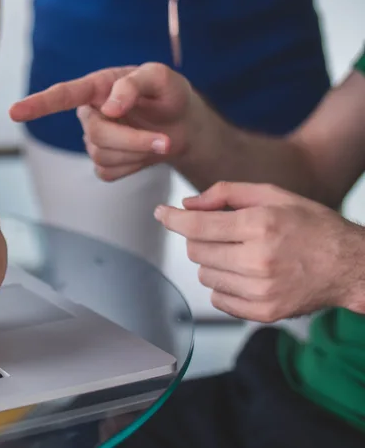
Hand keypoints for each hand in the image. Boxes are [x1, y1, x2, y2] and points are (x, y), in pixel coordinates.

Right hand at [10, 63, 196, 180]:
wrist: (183, 126)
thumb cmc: (168, 95)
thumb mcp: (160, 78)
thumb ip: (133, 84)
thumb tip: (109, 108)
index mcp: (97, 87)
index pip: (62, 95)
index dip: (37, 105)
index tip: (14, 112)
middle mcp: (90, 113)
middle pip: (96, 134)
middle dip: (133, 140)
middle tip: (165, 140)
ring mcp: (94, 141)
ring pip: (103, 156)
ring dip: (138, 152)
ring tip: (160, 140)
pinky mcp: (103, 164)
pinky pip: (109, 173)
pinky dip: (133, 167)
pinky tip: (143, 154)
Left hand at [154, 182, 364, 321]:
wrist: (350, 265)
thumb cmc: (312, 226)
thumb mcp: (273, 195)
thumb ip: (226, 194)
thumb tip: (187, 205)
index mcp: (260, 226)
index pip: (197, 226)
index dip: (172, 219)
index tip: (161, 213)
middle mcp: (258, 260)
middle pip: (196, 251)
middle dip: (200, 238)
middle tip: (223, 233)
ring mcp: (261, 290)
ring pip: (204, 275)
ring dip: (213, 263)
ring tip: (241, 254)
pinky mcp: (263, 313)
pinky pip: (218, 299)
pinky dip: (223, 286)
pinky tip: (246, 274)